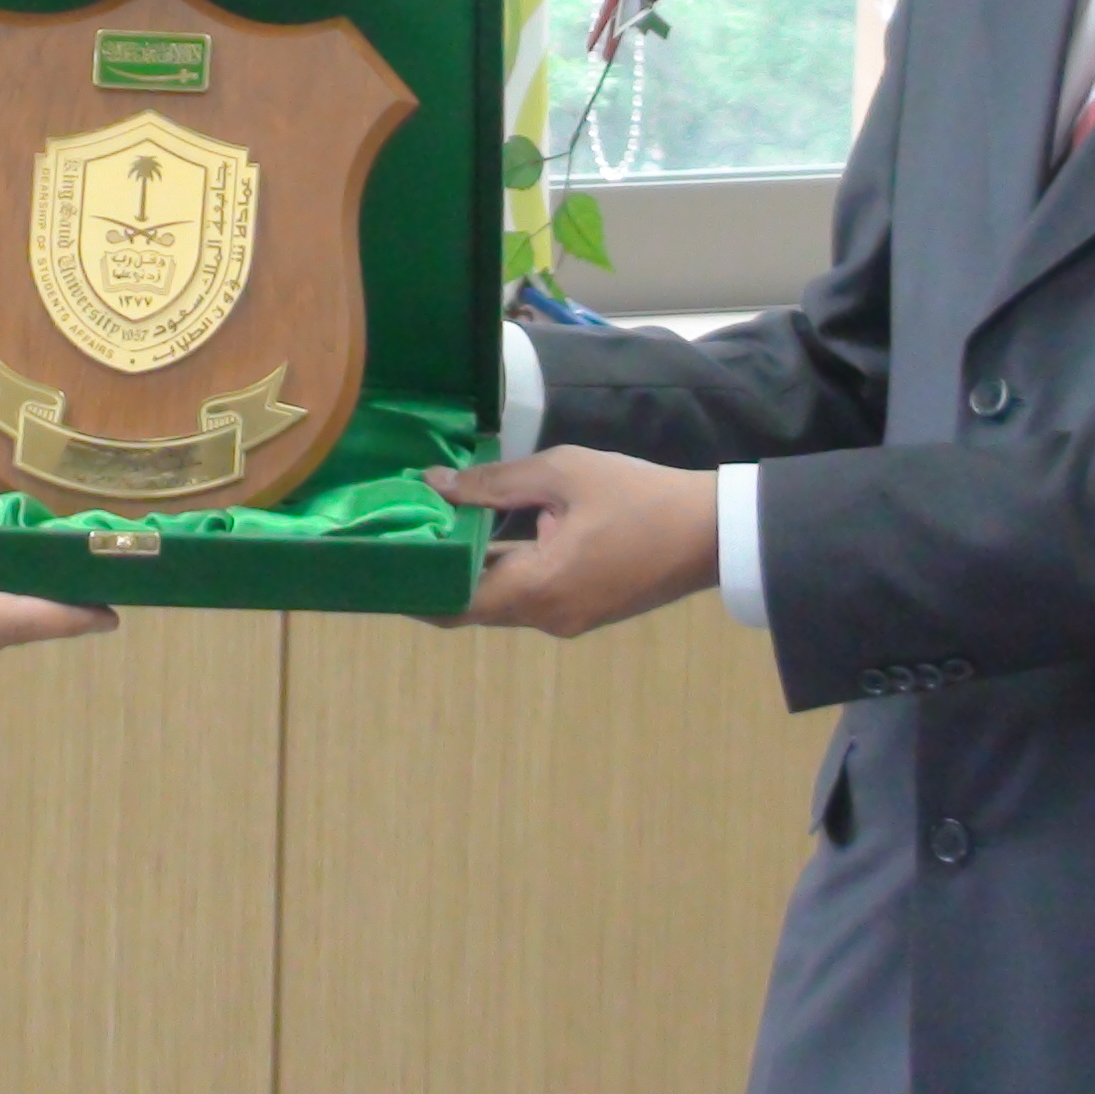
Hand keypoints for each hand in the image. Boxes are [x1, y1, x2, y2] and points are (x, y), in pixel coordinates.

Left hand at [430, 447, 719, 637]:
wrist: (713, 532)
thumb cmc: (640, 496)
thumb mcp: (563, 473)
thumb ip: (495, 483)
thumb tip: (434, 486)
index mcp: (538, 589)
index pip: (454, 603)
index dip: (413, 586)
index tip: (381, 563)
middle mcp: (546, 617)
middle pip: (474, 604)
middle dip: (438, 572)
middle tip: (402, 534)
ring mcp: (567, 620)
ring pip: (502, 600)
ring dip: (474, 569)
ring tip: (437, 526)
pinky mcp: (583, 612)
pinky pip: (530, 595)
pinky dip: (506, 570)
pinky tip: (489, 534)